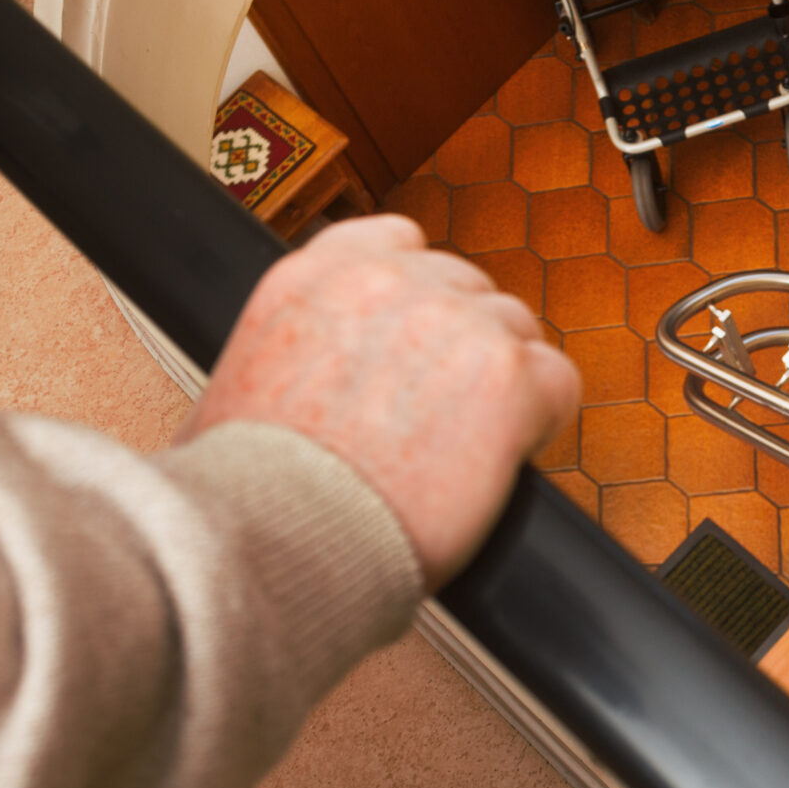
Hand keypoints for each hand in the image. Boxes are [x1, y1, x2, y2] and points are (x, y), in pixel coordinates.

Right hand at [174, 216, 579, 587]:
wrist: (272, 544)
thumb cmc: (244, 494)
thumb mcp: (231, 390)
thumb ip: (286, 355)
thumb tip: (295, 385)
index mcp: (314, 276)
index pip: (399, 243)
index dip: (419, 302)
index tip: (416, 349)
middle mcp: (385, 282)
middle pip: (466, 288)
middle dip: (460, 348)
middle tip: (441, 417)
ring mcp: (451, 323)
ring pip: (515, 331)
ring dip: (501, 384)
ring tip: (466, 448)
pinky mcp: (505, 375)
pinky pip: (557, 381)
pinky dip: (542, 421)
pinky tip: (505, 459)